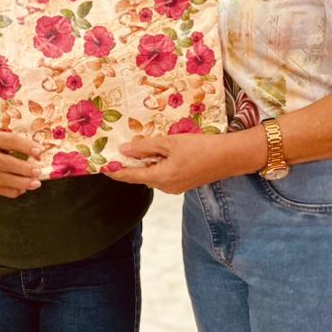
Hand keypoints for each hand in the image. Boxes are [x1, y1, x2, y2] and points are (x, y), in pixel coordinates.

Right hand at [0, 127, 43, 198]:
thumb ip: (5, 139)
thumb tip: (32, 149)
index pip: (8, 141)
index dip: (24, 146)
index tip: (39, 151)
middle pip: (4, 163)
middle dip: (24, 168)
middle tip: (39, 171)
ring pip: (1, 178)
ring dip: (20, 182)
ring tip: (35, 183)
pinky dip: (10, 191)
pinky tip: (22, 190)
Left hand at [107, 131, 255, 193]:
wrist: (230, 157)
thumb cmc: (201, 147)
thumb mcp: (170, 143)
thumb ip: (145, 147)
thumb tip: (124, 150)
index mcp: (160, 178)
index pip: (129, 176)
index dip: (114, 170)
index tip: (101, 164)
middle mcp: (165, 187)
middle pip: (140, 176)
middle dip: (128, 165)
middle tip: (116, 150)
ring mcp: (175, 188)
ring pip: (152, 175)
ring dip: (144, 163)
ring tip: (136, 147)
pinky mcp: (184, 183)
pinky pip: (163, 175)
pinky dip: (156, 165)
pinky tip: (157, 152)